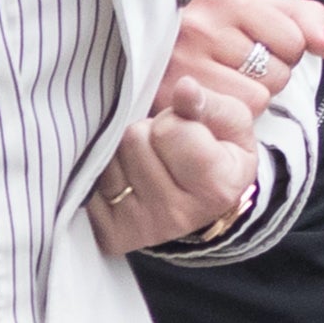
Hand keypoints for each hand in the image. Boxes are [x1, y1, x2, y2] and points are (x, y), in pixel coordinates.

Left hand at [86, 78, 260, 254]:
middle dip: (148, 131)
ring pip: (111, 157)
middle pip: (135, 139)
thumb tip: (185, 88)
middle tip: (166, 145)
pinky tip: (128, 176)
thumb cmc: (219, 155)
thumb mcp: (231, 124)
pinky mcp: (112, 234)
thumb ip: (209, 103)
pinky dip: (107, 171)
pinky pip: (91, 182)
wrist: (205, 203)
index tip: (189, 130)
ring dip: (125, 150)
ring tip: (148, 159)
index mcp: (215, 187)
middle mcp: (178, 215)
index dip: (176, 119)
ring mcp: (142, 227)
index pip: (171, 130)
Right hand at [159, 0, 323, 119]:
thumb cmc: (207, 27)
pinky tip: (212, 100)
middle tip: (235, 66)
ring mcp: (182, 64)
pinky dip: (227, 116)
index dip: (285, 49)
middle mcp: (201, 26)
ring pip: (256, 100)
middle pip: (276, 73)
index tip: (258, 45)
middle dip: (266, 75)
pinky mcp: (170, 99)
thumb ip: (302, 19)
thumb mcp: (253, 10)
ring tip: (222, 82)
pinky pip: (230, 119)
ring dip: (246, 98)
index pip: (292, 39)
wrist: (142, 41)